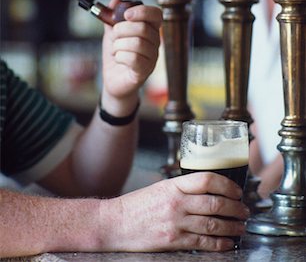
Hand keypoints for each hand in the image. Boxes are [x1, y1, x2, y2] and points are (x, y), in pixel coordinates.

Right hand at [99, 172, 249, 251]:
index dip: (227, 185)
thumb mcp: (160, 188)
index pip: (206, 179)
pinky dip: (219, 243)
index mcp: (173, 185)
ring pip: (212, 224)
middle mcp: (176, 203)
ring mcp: (175, 223)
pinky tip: (227, 242)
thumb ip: (182, 189)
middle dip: (235, 207)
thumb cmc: (136, 206)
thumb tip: (207, 191)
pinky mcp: (173, 241)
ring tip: (240, 226)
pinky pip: (202, 243)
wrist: (114, 223)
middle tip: (244, 210)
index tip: (237, 190)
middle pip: (214, 202)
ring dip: (231, 226)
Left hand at [102, 0, 161, 101]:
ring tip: (115, 50)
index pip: (156, 14)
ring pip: (137, 43)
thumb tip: (115, 0)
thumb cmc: (116, 55)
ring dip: (118, 45)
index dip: (142, 11)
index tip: (126, 15)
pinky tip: (118, 59)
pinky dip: (120, 56)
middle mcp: (155, 43)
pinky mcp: (145, 71)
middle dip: (122, 30)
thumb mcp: (112, 33)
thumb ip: (112, 17)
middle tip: (114, 36)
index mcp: (150, 30)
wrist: (113, 80)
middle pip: (143, 28)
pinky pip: (134, 58)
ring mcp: (152, 58)